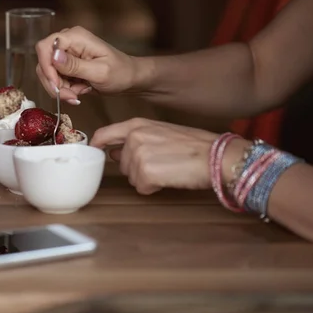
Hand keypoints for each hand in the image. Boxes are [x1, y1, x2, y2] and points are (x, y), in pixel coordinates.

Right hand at [35, 26, 139, 102]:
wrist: (129, 79)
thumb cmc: (120, 72)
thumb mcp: (99, 72)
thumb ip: (75, 65)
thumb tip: (53, 57)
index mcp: (75, 37)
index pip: (44, 47)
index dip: (46, 67)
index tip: (56, 85)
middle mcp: (67, 43)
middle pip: (44, 63)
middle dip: (54, 83)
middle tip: (70, 96)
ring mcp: (66, 54)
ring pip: (48, 74)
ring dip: (60, 89)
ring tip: (78, 94)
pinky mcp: (66, 66)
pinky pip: (56, 80)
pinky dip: (65, 90)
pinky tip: (80, 91)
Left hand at [90, 118, 220, 193]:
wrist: (216, 156)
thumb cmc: (195, 145)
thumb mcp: (161, 132)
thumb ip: (135, 139)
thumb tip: (114, 152)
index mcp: (136, 125)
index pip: (104, 134)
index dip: (97, 146)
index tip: (96, 153)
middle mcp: (134, 138)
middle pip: (122, 164)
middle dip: (137, 168)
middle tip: (162, 162)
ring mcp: (138, 155)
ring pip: (132, 177)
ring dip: (147, 178)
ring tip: (168, 168)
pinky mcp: (146, 173)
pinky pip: (142, 188)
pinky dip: (154, 188)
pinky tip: (169, 178)